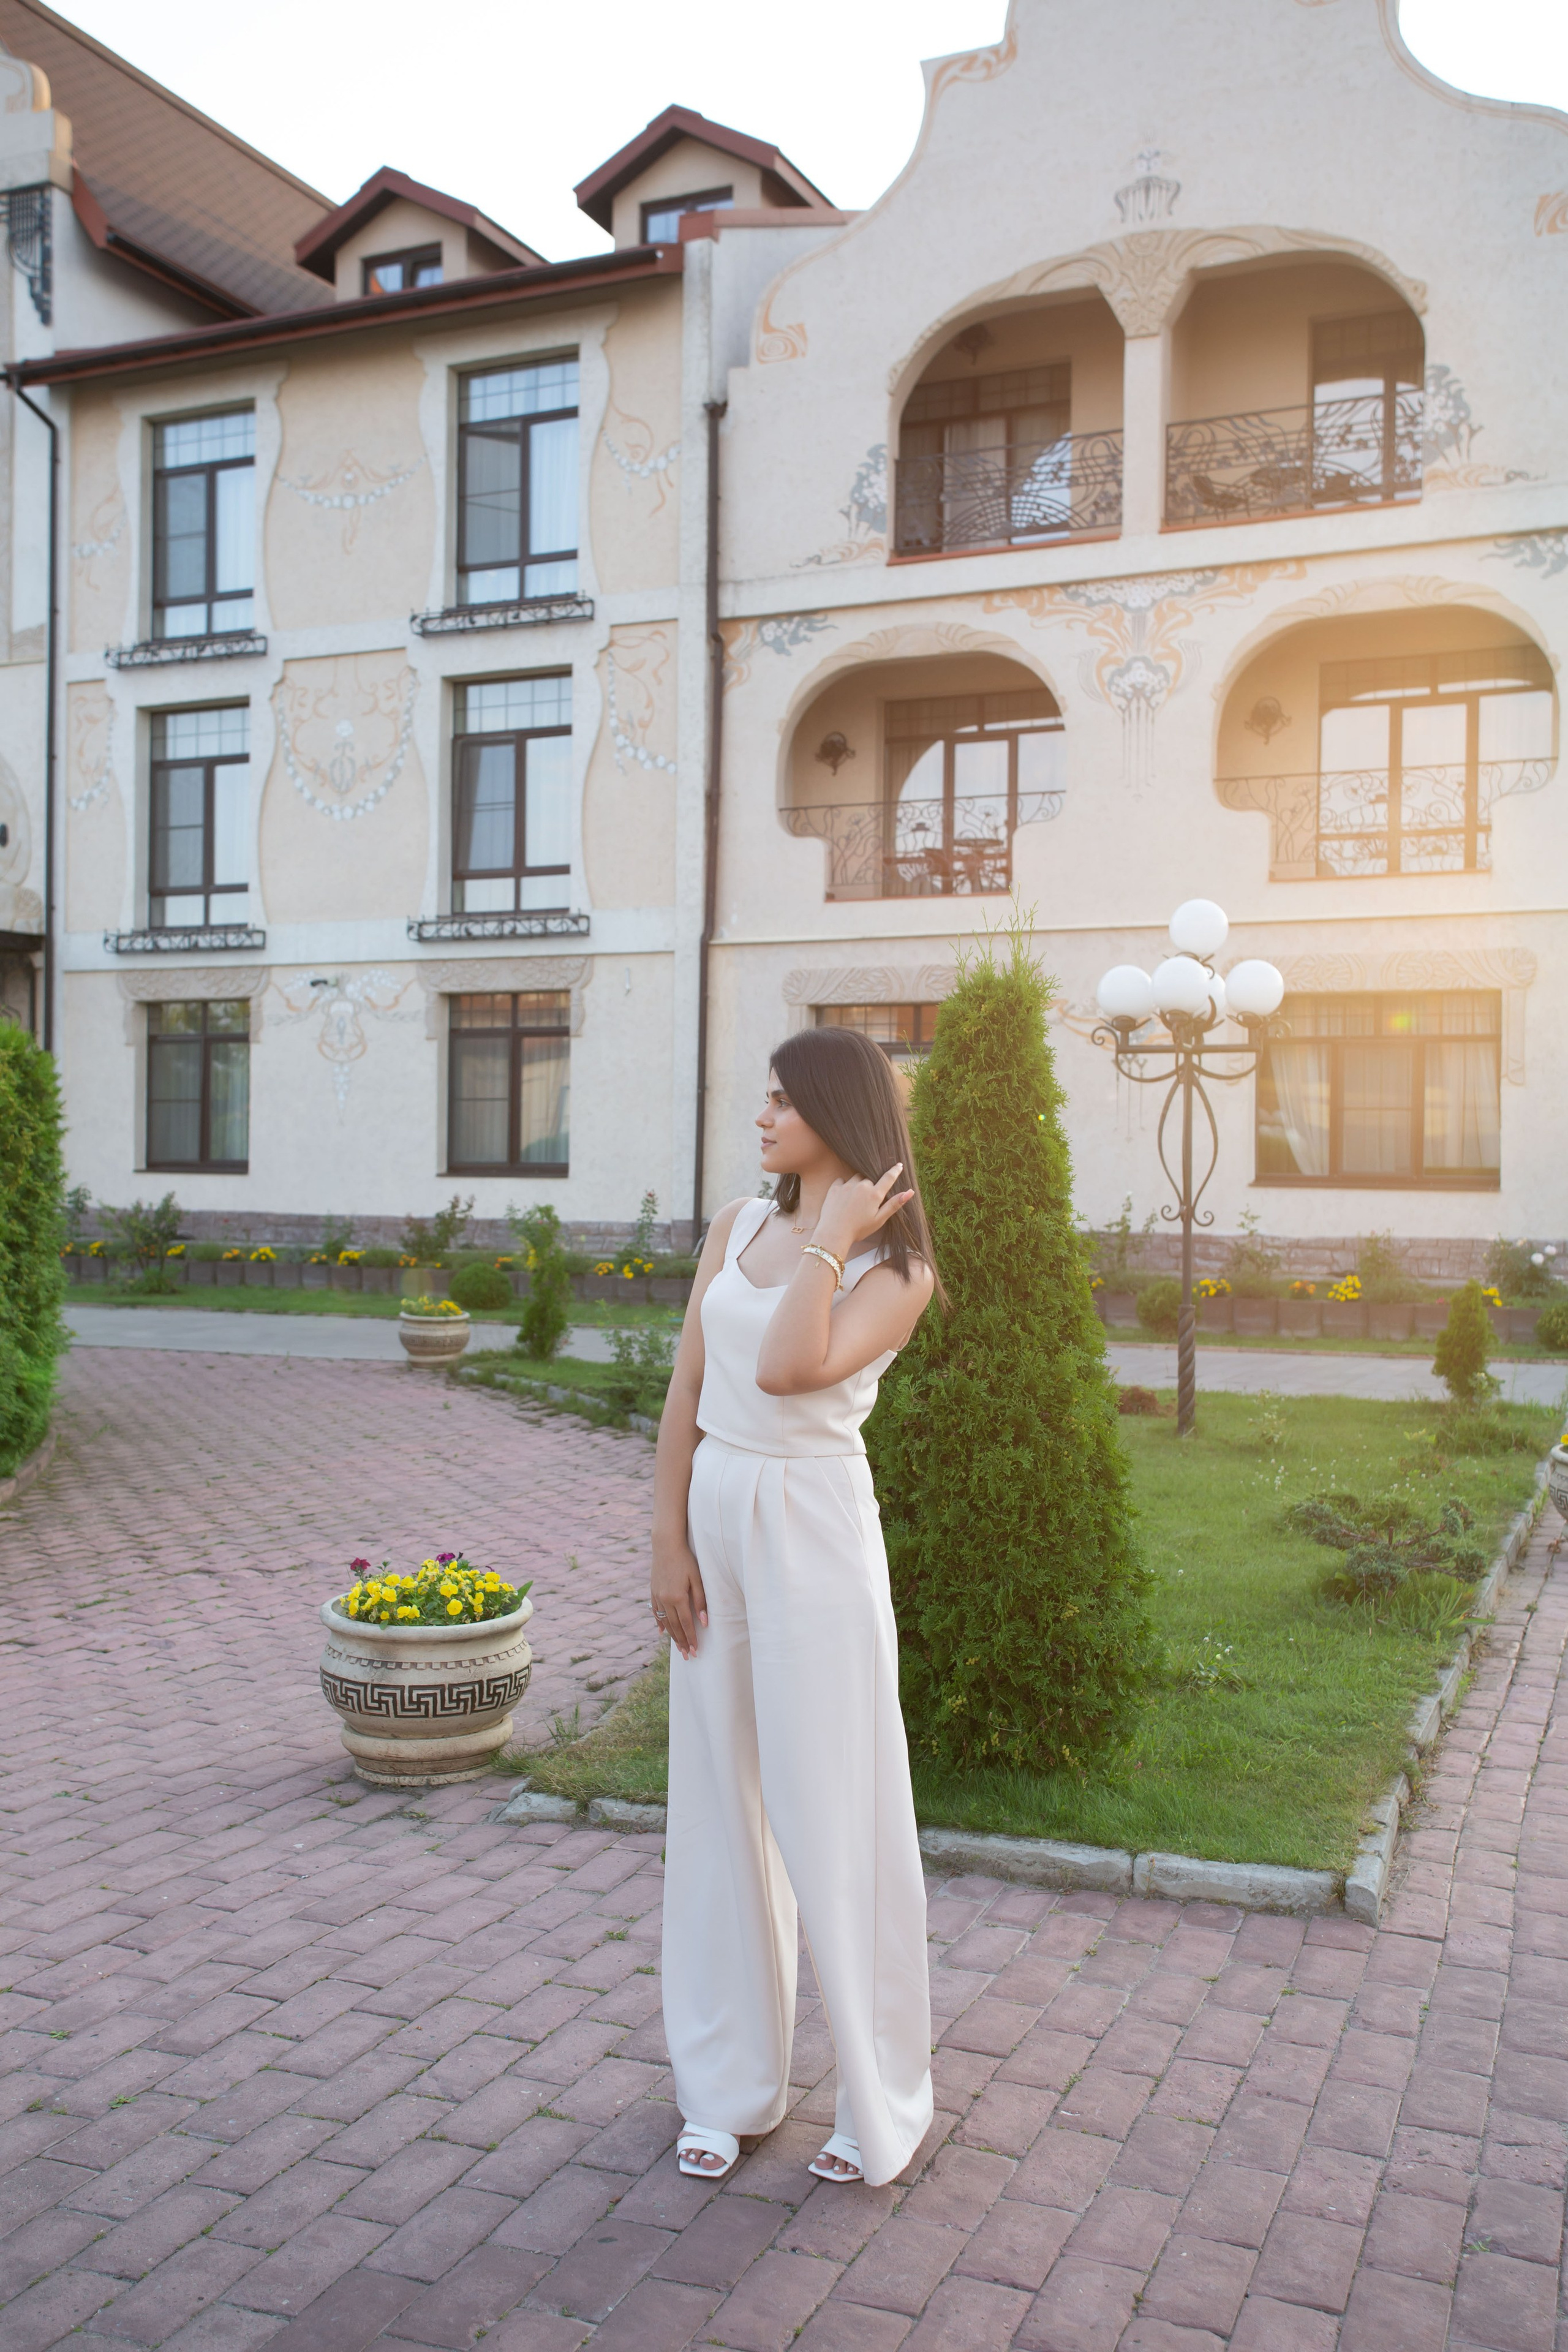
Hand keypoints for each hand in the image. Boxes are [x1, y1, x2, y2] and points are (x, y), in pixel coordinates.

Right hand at [650, 1534, 706, 1659]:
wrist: (666, 1545)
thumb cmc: (686, 1560)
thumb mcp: (697, 1578)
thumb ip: (701, 1601)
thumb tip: (704, 1622)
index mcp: (678, 1597)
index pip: (686, 1624)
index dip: (692, 1638)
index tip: (696, 1651)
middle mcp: (665, 1600)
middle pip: (675, 1627)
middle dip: (682, 1642)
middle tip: (688, 1656)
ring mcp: (657, 1596)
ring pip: (665, 1622)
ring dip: (672, 1636)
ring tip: (679, 1648)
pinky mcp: (653, 1591)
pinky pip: (656, 1612)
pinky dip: (660, 1623)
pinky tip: (662, 1632)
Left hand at [812, 1164, 914, 1261]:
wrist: (834, 1233)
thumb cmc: (859, 1229)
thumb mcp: (880, 1219)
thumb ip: (894, 1204)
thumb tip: (910, 1191)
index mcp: (874, 1194)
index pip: (888, 1177)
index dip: (895, 1170)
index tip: (899, 1165)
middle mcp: (861, 1186)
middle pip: (870, 1178)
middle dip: (872, 1185)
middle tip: (868, 1200)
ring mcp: (847, 1185)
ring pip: (857, 1178)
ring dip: (859, 1184)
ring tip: (855, 1199)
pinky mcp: (834, 1188)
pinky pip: (842, 1180)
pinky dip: (844, 1185)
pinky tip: (844, 1196)